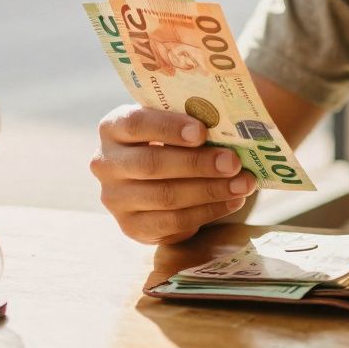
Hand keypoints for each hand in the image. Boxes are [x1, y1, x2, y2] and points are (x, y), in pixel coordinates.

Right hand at [91, 103, 256, 244]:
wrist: (158, 176)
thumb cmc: (171, 139)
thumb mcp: (173, 123)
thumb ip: (190, 120)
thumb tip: (232, 125)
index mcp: (113, 127)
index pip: (135, 123)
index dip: (168, 127)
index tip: (202, 131)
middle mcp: (106, 163)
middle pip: (152, 163)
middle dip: (197, 164)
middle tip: (233, 162)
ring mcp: (115, 198)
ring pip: (164, 196)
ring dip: (209, 190)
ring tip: (242, 184)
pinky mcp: (132, 227)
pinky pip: (172, 222)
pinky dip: (207, 211)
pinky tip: (231, 201)